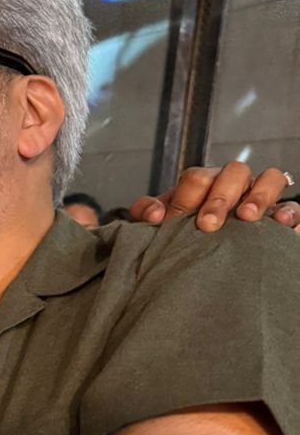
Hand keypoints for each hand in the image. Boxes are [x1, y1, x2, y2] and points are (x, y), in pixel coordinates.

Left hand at [130, 163, 298, 231]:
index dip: (187, 195)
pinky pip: (295, 208)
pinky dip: (291, 213)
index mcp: (204, 184)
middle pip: (234, 172)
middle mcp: (235, 185)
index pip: (198, 177)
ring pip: (271, 178)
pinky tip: (281, 225)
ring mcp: (262, 199)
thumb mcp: (159, 226)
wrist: (202, 263)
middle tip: (208, 224)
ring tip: (247, 218)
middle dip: (220, 197)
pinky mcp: (283, 220)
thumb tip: (156, 215)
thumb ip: (148, 214)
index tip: (176, 219)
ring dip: (259, 196)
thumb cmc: (181, 238)